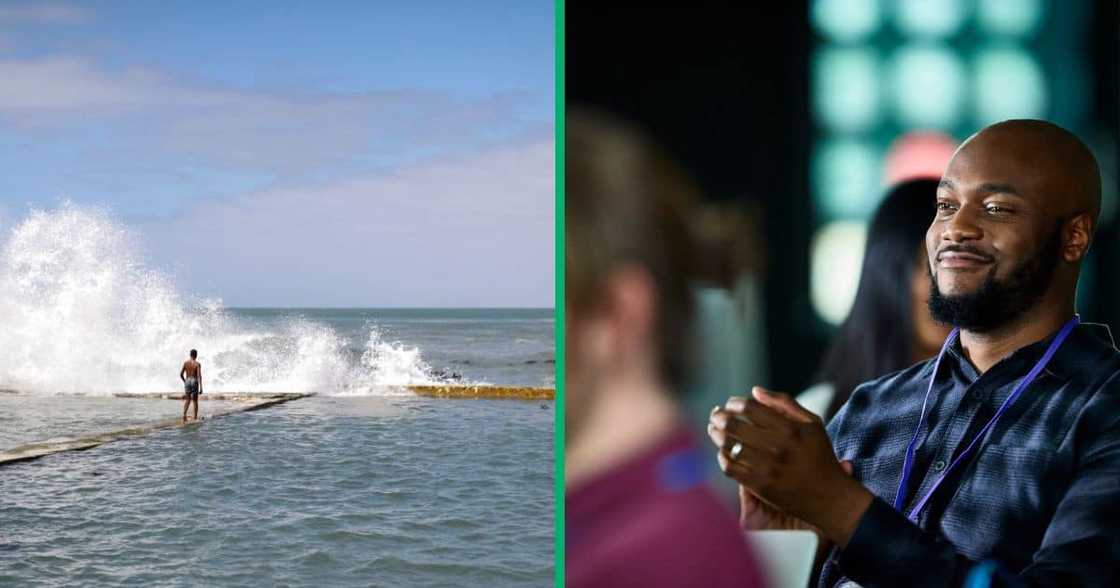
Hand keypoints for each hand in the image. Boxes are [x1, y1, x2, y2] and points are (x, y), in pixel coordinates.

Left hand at [708, 387, 871, 546]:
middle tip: (715, 415)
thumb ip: (785, 403)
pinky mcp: (761, 486)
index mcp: (790, 429)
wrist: (831, 498)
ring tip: (713, 429)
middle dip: (720, 417)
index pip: (751, 408)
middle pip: (735, 425)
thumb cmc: (820, 456)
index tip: (729, 404)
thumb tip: (754, 391)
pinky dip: (722, 458)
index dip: (734, 403)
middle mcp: (778, 447)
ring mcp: (768, 468)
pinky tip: (722, 452)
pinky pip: (731, 468)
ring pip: (730, 446)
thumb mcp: (812, 424)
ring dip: (716, 435)